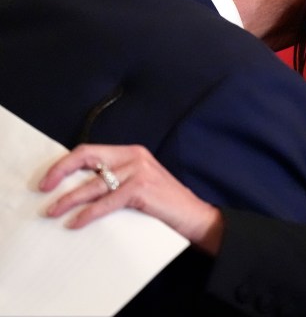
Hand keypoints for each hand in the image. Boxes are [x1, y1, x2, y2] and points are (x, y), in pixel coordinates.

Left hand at [39, 143, 222, 255]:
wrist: (193, 215)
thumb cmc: (163, 203)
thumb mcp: (137, 184)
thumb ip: (115, 180)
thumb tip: (77, 190)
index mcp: (132, 152)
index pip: (91, 150)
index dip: (65, 163)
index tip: (48, 180)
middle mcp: (134, 156)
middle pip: (88, 156)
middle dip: (61, 171)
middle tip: (44, 189)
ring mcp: (138, 170)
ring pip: (93, 183)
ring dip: (69, 199)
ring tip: (53, 211)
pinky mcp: (141, 188)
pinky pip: (106, 201)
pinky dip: (88, 212)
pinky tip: (76, 222)